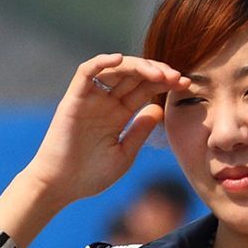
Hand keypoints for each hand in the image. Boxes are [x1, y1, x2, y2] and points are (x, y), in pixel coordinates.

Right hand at [26, 54, 194, 206]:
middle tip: (177, 77)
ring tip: (158, 73)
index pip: (146, 89)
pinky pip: (87, 72)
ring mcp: (90, 98)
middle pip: (135, 76)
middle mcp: (106, 101)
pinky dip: (102, 62)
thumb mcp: (124, 154)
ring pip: (116, 69)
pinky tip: (120, 60)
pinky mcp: (74, 99)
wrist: (61, 186)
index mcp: (120, 114)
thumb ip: (140, 131)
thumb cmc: (91, 176)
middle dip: (158, 73)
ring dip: (138, 67)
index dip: (166, 83)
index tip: (186, 85)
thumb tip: (159, 109)